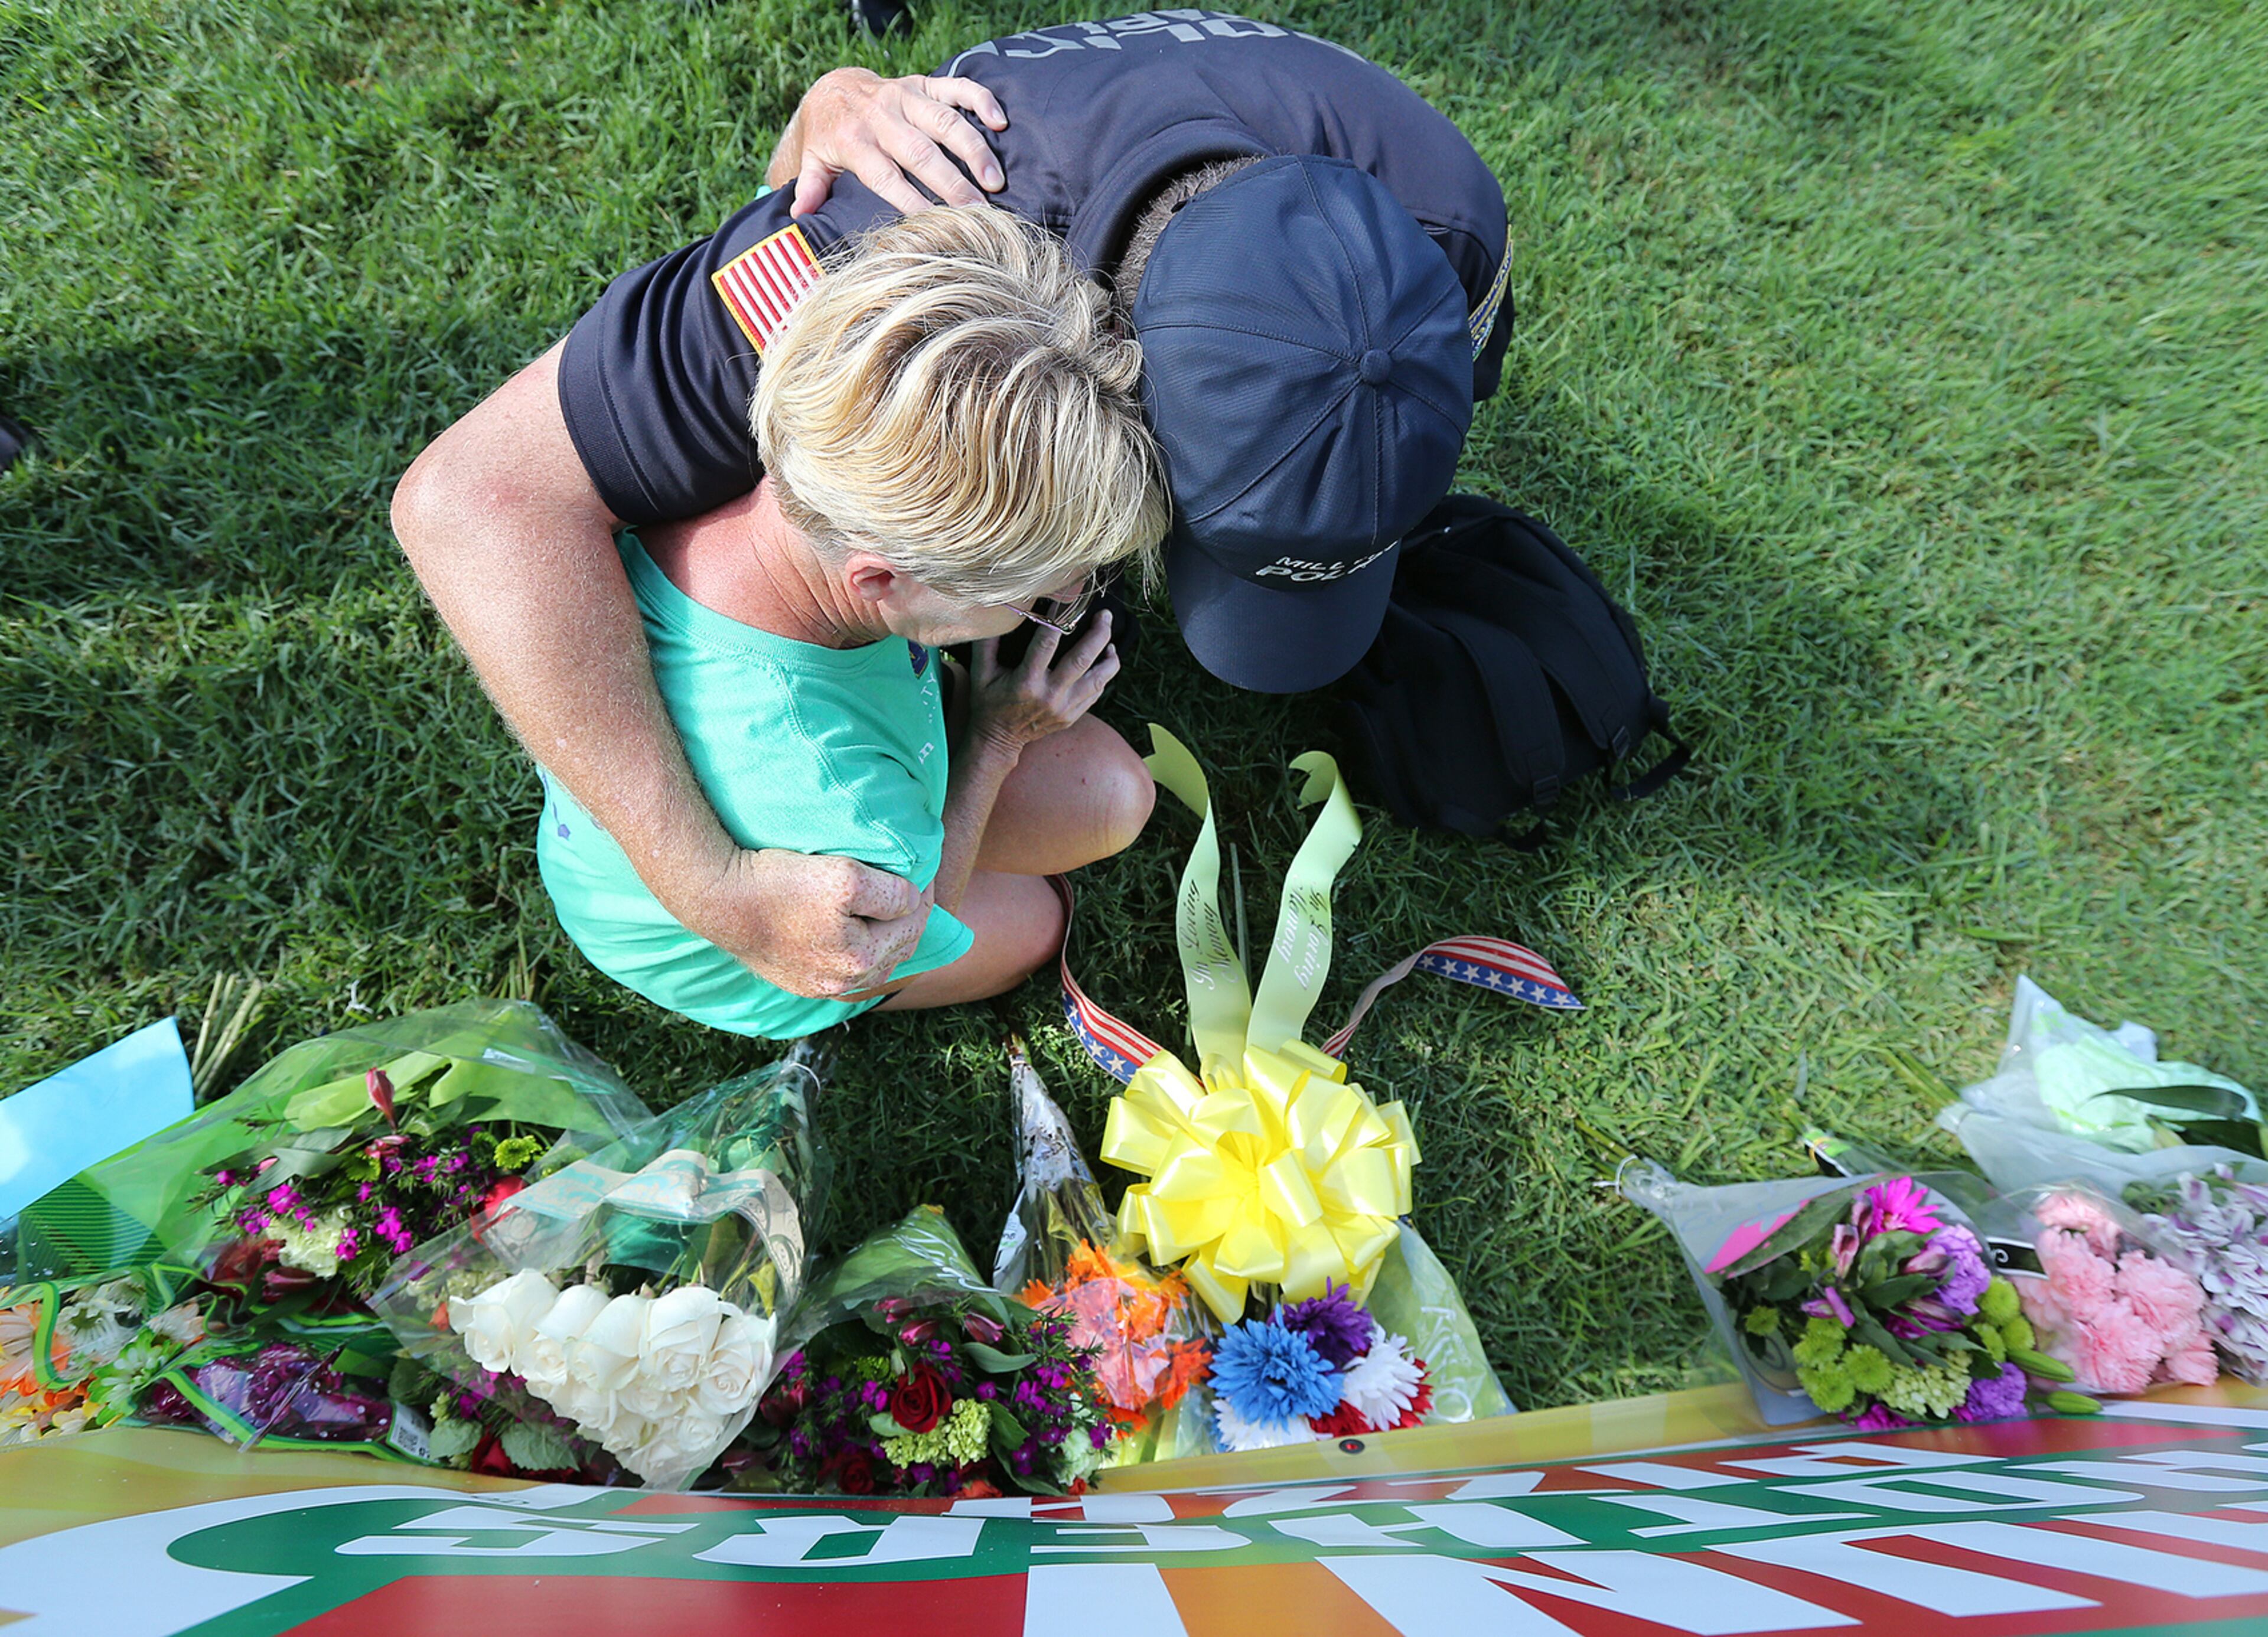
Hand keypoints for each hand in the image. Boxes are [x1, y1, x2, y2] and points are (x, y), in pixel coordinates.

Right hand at [678, 847, 931, 998]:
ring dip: (886, 939)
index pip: (913, 925)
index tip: (924, 872)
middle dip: (909, 920)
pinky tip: (857, 936)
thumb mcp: (847, 877)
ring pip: (871, 965)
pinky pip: (842, 970)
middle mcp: (841, 982)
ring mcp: (817, 986)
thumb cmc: (781, 883)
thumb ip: (891, 893)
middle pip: (896, 951)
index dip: (923, 895)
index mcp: (860, 960)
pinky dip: (858, 952)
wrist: (718, 898)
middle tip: (913, 889)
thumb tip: (910, 901)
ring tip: (889, 912)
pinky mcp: (796, 981)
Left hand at [781, 67, 1007, 216]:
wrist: (834, 88)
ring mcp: (905, 97)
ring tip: (995, 180)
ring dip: (974, 150)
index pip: (887, 177)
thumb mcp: (815, 160)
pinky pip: (956, 87)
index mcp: (856, 142)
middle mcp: (882, 117)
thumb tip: (800, 213)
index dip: (911, 201)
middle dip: (952, 183)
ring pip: (945, 122)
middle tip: (979, 211)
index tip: (937, 224)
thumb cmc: (830, 135)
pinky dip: (980, 99)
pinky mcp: (923, 83)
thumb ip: (811, 186)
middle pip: (921, 153)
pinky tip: (1000, 122)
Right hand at [968, 611, 1118, 756]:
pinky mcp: (1072, 716)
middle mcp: (1049, 696)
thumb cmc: (988, 701)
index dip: (1059, 619)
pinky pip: (1096, 693)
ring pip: (1098, 679)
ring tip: (1111, 640)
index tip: (1068, 601)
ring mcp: (1064, 709)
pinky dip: (1103, 675)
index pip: (1047, 643)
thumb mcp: (980, 673)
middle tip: (1105, 615)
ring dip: (1109, 657)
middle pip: (1082, 659)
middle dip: (1098, 633)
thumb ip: (988, 643)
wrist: (998, 740)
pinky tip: (1104, 661)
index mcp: (1026, 682)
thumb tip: (1000, 612)